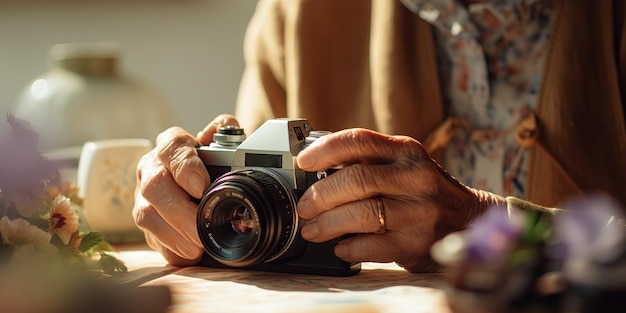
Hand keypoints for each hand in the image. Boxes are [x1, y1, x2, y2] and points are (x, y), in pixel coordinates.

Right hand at [132, 114, 238, 264]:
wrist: (196, 185)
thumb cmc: (210, 163)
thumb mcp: (221, 144)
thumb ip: (226, 133)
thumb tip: (228, 127)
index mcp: (170, 146)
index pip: (172, 147)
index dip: (185, 166)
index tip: (201, 185)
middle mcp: (152, 169)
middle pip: (154, 186)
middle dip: (178, 210)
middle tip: (200, 226)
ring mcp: (144, 198)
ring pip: (146, 215)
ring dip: (172, 234)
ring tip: (196, 246)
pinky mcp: (146, 224)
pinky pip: (151, 239)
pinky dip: (170, 249)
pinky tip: (187, 254)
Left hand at [296, 128, 504, 271]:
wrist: (468, 221)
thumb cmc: (424, 191)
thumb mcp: (404, 165)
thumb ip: (368, 161)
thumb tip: (315, 169)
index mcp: (406, 151)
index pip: (359, 140)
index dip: (325, 150)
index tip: (303, 161)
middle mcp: (415, 177)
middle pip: (356, 179)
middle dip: (320, 195)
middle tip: (305, 207)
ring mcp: (419, 211)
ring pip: (361, 214)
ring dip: (327, 224)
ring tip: (313, 229)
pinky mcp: (416, 243)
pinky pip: (371, 246)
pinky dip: (347, 248)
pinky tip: (340, 246)